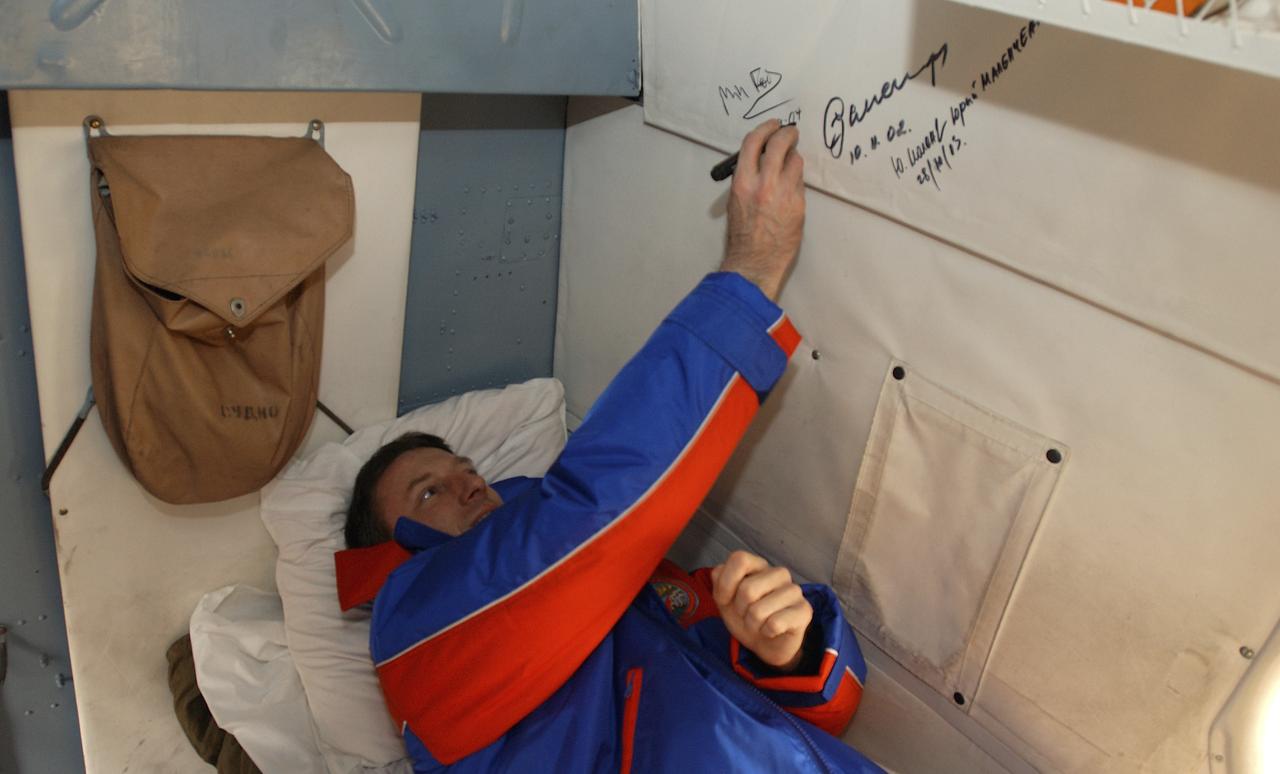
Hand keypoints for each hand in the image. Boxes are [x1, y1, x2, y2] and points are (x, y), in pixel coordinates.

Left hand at [710, 551, 812, 670]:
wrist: (765, 644)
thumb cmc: (745, 617)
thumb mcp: (725, 600)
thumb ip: (719, 582)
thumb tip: (719, 572)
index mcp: (759, 565)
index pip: (740, 559)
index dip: (726, 583)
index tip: (725, 600)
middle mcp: (779, 573)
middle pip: (747, 589)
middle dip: (740, 610)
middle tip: (747, 615)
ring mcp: (794, 591)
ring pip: (759, 610)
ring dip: (753, 624)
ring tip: (759, 624)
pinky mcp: (804, 610)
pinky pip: (775, 624)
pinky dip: (766, 632)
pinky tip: (772, 631)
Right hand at [719, 119, 805, 300]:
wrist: (755, 260)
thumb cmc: (742, 233)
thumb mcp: (736, 200)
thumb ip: (747, 177)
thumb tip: (760, 159)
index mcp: (743, 182)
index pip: (754, 142)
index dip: (766, 128)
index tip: (774, 124)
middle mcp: (764, 184)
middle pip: (780, 144)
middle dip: (787, 133)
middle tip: (790, 131)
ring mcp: (784, 194)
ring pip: (796, 161)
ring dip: (793, 158)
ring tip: (789, 163)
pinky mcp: (799, 205)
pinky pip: (800, 182)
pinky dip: (796, 180)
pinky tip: (790, 187)